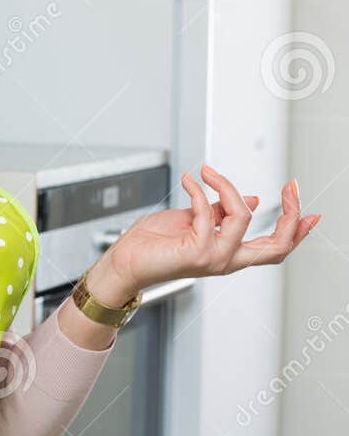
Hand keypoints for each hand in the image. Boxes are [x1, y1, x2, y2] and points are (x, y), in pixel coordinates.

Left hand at [90, 163, 321, 305]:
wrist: (124, 261)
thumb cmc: (154, 243)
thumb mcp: (195, 221)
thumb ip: (223, 212)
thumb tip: (251, 199)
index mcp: (231, 253)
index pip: (275, 248)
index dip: (298, 231)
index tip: (312, 211)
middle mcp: (227, 259)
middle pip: (277, 245)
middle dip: (290, 213)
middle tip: (290, 187)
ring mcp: (213, 258)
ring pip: (243, 217)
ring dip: (226, 186)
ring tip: (208, 173)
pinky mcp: (196, 252)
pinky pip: (207, 212)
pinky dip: (199, 190)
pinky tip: (190, 180)